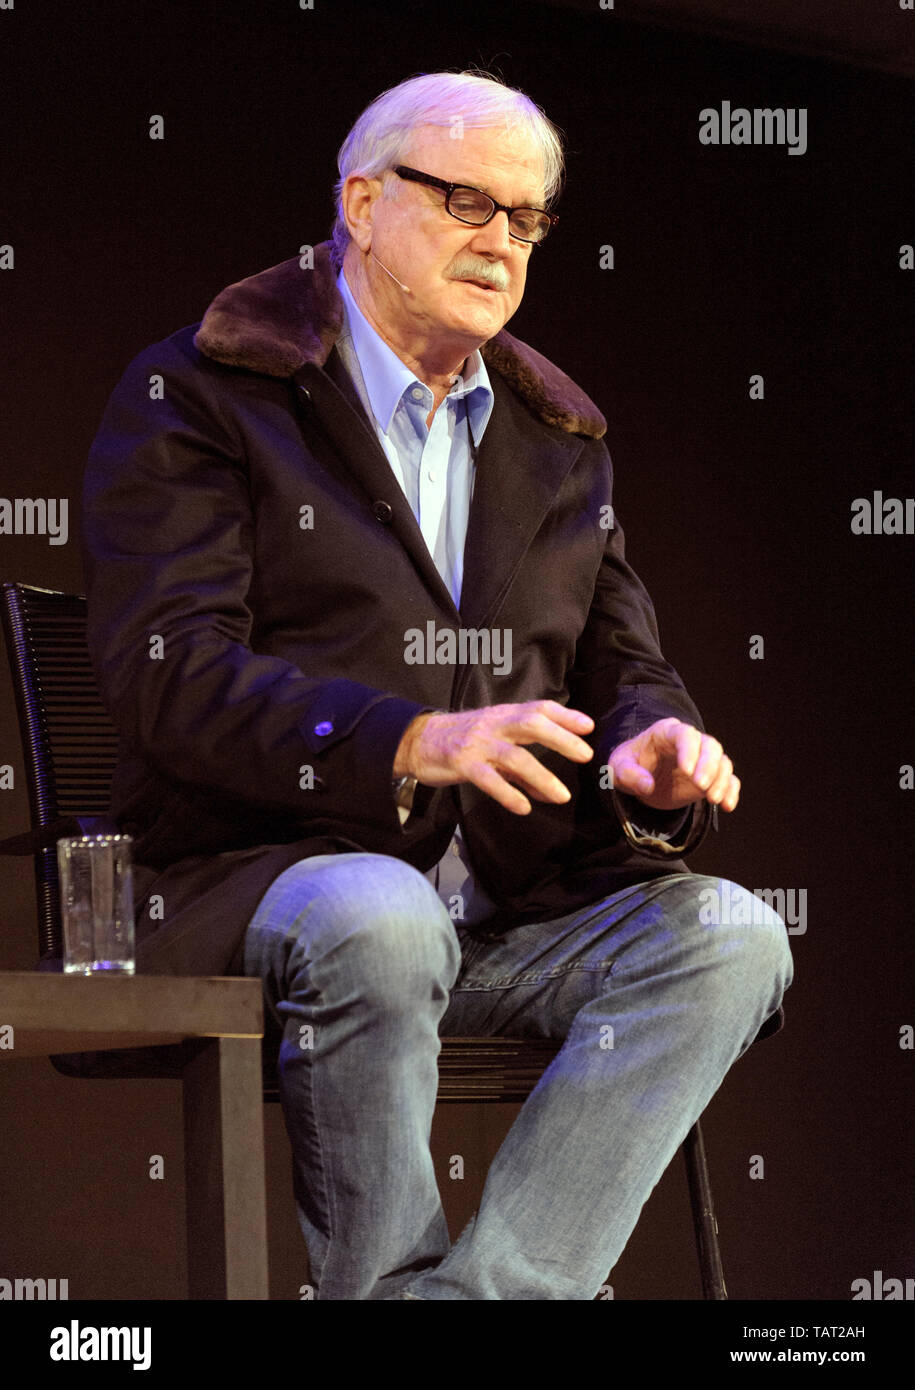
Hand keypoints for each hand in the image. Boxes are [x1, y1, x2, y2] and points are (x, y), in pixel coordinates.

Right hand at [393, 700, 594, 815]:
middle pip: (531, 724)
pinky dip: (508, 793)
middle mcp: (493, 725)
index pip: (538, 708)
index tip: (588, 726)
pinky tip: (524, 807)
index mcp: (504, 715)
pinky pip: (488, 779)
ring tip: (562, 795)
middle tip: (584, 754)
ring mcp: (477, 744)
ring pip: (514, 756)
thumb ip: (524, 770)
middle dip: (560, 738)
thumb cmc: (462, 742)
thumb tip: (554, 794)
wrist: (417, 741)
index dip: (565, 715)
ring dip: (541, 776)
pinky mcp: (462, 763)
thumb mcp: (495, 746)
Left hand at [608, 717, 739, 811]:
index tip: (687, 771)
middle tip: (701, 787)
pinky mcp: (710, 776)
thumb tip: (647, 785)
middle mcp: (690, 742)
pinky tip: (727, 806)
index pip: (685, 734)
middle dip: (709, 766)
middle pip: (710, 746)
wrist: (639, 776)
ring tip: (714, 799)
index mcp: (666, 732)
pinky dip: (731, 791)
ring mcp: (702, 759)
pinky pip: (728, 779)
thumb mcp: (618, 769)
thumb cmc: (629, 765)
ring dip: (721, 780)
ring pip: (722, 761)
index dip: (690, 751)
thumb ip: (629, 775)